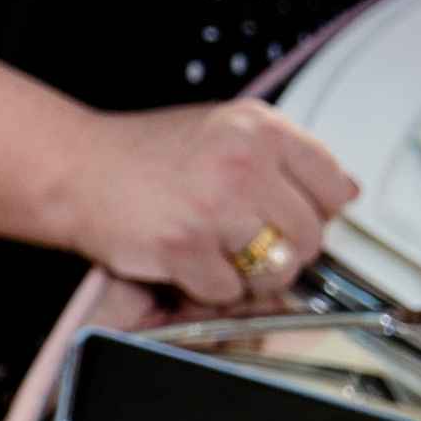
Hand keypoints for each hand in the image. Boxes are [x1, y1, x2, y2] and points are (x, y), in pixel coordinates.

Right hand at [60, 101, 357, 302]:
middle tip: (251, 249)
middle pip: (310, 235)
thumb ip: (282, 156)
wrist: (76, 168)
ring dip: (250, 277)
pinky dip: (208, 289)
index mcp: (260, 128)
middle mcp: (244, 163)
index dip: (318, 214)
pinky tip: (188, 265)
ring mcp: (216, 206)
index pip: (333, 185)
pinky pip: (227, 291)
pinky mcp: (185, 247)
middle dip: (285, 253)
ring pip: (276, 269)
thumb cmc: (141, 154)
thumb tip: (344, 192)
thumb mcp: (223, 129)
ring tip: (219, 257)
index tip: (294, 222)